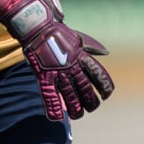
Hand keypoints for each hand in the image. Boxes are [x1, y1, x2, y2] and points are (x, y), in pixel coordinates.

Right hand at [0, 0, 114, 120]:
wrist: (37, 27)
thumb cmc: (58, 31)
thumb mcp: (78, 37)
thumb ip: (91, 46)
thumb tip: (105, 53)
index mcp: (81, 56)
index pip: (98, 74)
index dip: (105, 87)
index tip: (107, 95)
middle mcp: (72, 66)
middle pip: (86, 89)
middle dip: (91, 101)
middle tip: (93, 107)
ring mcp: (57, 71)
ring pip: (70, 96)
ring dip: (76, 108)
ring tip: (78, 114)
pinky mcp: (44, 75)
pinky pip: (49, 95)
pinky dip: (53, 108)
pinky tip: (57, 117)